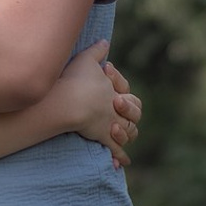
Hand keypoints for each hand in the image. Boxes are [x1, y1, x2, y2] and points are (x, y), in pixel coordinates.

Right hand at [49, 42, 140, 166]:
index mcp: (116, 91)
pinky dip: (120, 157)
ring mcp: (112, 124)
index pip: (128, 92)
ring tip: (121, 133)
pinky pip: (116, 150)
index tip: (106, 75)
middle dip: (130, 111)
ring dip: (127, 133)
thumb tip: (105, 41)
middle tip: (117, 106)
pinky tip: (122, 164)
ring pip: (129, 132)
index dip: (120, 86)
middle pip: (135, 113)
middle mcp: (117, 109)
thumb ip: (97, 50)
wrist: (70, 101)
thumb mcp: (86, 59)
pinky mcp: (104, 138)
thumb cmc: (76, 79)